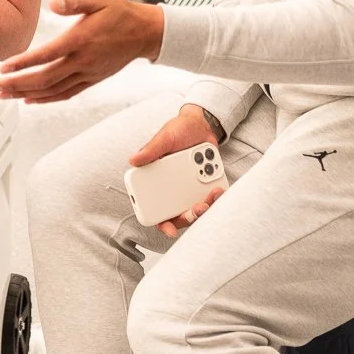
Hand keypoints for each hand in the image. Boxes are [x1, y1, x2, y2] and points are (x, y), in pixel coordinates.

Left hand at [0, 0, 163, 102]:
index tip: (3, 67)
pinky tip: (30, 100)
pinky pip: (66, 94)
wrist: (145, 32)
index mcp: (80, 40)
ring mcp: (87, 73)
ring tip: (4, 95)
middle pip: (44, 79)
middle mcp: (83, 61)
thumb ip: (74, 2)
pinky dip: (46, 100)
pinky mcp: (92, 80)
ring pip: (53, 91)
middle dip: (16, 84)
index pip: (46, 56)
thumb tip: (53, 2)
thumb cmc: (120, 12)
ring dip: (26, 94)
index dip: (22, 63)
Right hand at [131, 106, 225, 238]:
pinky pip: (213, 198)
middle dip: (190, 216)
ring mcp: (191, 188)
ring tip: (214, 193)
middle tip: (199, 207)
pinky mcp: (207, 184)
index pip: (157, 210)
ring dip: (207, 206)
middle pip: (180, 214)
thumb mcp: (164, 138)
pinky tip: (220, 189)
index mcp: (158, 182)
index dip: (162, 224)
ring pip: (198, 209)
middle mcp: (174, 189)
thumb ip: (151, 150)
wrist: (201, 123)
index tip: (170, 230)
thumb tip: (133, 160)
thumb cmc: (178, 130)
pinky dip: (217, 197)